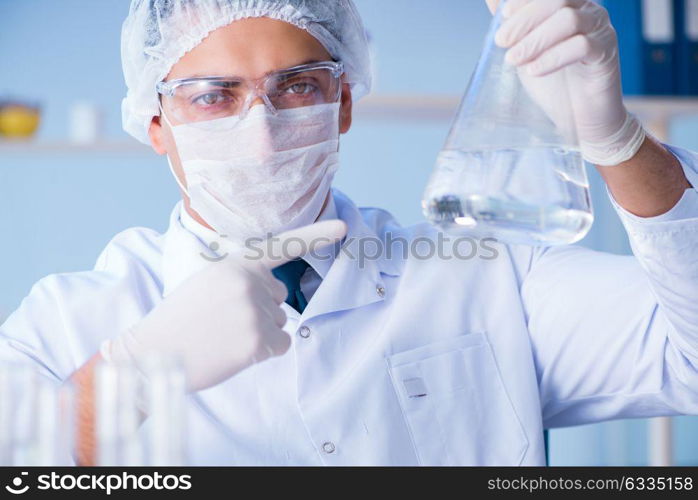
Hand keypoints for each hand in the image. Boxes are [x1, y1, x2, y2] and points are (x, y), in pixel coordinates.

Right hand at [102, 220, 346, 391]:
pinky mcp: (258, 341)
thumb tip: (276, 294)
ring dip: (260, 332)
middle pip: (279, 297)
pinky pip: (280, 344)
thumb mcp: (208, 283)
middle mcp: (250, 283)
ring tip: (223, 336)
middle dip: (260, 309)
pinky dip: (263, 351)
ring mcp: (255, 312)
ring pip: (280, 322)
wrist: (150, 353)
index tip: (344, 227)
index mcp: (236, 264)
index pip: (282, 246)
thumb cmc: (178, 320)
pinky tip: (234, 352)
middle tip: (222, 321)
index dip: (316, 235)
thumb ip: (243, 279)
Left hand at [485, 0, 645, 165]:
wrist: (581, 119)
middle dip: (525, 19)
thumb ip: (513, 27)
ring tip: (514, 60)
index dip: (524, 1)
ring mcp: (600, 30)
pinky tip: (534, 71)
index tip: (502, 16)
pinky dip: (553, 57)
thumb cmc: (555, 84)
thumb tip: (492, 1)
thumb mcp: (526, 53)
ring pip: (569, 19)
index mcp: (569, 6)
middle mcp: (588, 12)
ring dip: (536, 39)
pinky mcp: (607, 53)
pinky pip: (582, 46)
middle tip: (501, 41)